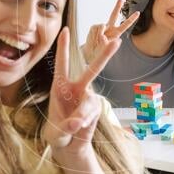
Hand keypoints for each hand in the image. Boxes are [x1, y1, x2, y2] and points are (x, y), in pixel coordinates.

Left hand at [44, 26, 120, 164]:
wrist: (69, 145)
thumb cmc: (57, 133)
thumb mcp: (55, 132)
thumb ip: (64, 126)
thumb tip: (77, 122)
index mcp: (60, 87)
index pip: (62, 63)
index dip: (63, 47)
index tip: (64, 29)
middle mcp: (76, 88)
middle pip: (92, 70)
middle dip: (105, 56)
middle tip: (117, 42)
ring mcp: (88, 98)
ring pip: (90, 103)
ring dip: (83, 114)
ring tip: (74, 125)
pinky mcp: (96, 108)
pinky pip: (94, 113)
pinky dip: (86, 121)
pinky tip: (80, 127)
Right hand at [82, 0, 138, 63]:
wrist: (90, 52)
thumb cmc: (100, 51)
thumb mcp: (106, 50)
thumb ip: (106, 43)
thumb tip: (103, 36)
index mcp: (116, 33)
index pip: (125, 25)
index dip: (132, 19)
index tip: (138, 13)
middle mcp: (110, 28)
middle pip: (114, 15)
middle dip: (117, 6)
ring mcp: (101, 27)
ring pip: (103, 26)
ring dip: (100, 35)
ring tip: (98, 42)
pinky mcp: (94, 27)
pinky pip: (97, 28)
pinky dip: (95, 34)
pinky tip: (94, 39)